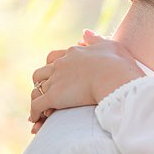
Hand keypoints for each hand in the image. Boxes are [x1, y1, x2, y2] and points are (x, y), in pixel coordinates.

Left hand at [29, 30, 144, 132]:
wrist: (114, 78)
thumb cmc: (118, 64)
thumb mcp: (109, 45)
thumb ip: (95, 39)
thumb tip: (85, 32)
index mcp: (73, 53)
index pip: (54, 58)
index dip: (53, 68)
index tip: (56, 76)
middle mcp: (61, 65)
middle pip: (41, 73)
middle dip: (41, 83)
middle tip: (46, 93)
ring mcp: (56, 80)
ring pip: (37, 90)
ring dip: (37, 99)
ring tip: (41, 110)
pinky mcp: (54, 96)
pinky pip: (37, 105)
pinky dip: (34, 113)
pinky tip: (36, 121)